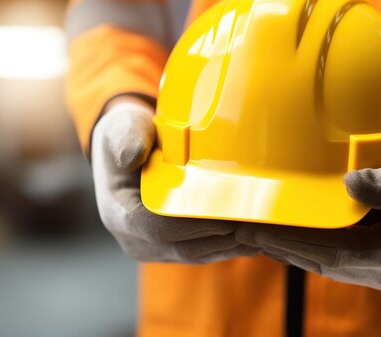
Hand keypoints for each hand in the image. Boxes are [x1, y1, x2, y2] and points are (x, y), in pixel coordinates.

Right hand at [92, 99, 257, 262]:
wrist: (124, 148)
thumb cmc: (127, 134)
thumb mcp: (123, 126)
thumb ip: (128, 136)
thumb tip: (132, 154)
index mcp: (117, 212)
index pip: (157, 228)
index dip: (194, 223)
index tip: (227, 211)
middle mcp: (133, 238)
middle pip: (185, 247)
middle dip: (223, 235)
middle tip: (258, 219)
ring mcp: (152, 248)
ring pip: (198, 255)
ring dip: (232, 244)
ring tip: (263, 227)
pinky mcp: (170, 249)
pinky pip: (203, 252)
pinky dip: (229, 244)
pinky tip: (253, 232)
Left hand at [236, 140, 380, 288]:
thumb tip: (350, 185)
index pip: (335, 253)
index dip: (295, 243)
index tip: (259, 231)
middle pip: (324, 261)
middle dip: (282, 247)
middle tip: (242, 231)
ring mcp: (380, 265)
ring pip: (325, 260)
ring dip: (289, 247)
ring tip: (252, 232)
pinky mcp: (374, 254)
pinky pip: (332, 253)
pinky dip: (306, 242)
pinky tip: (284, 229)